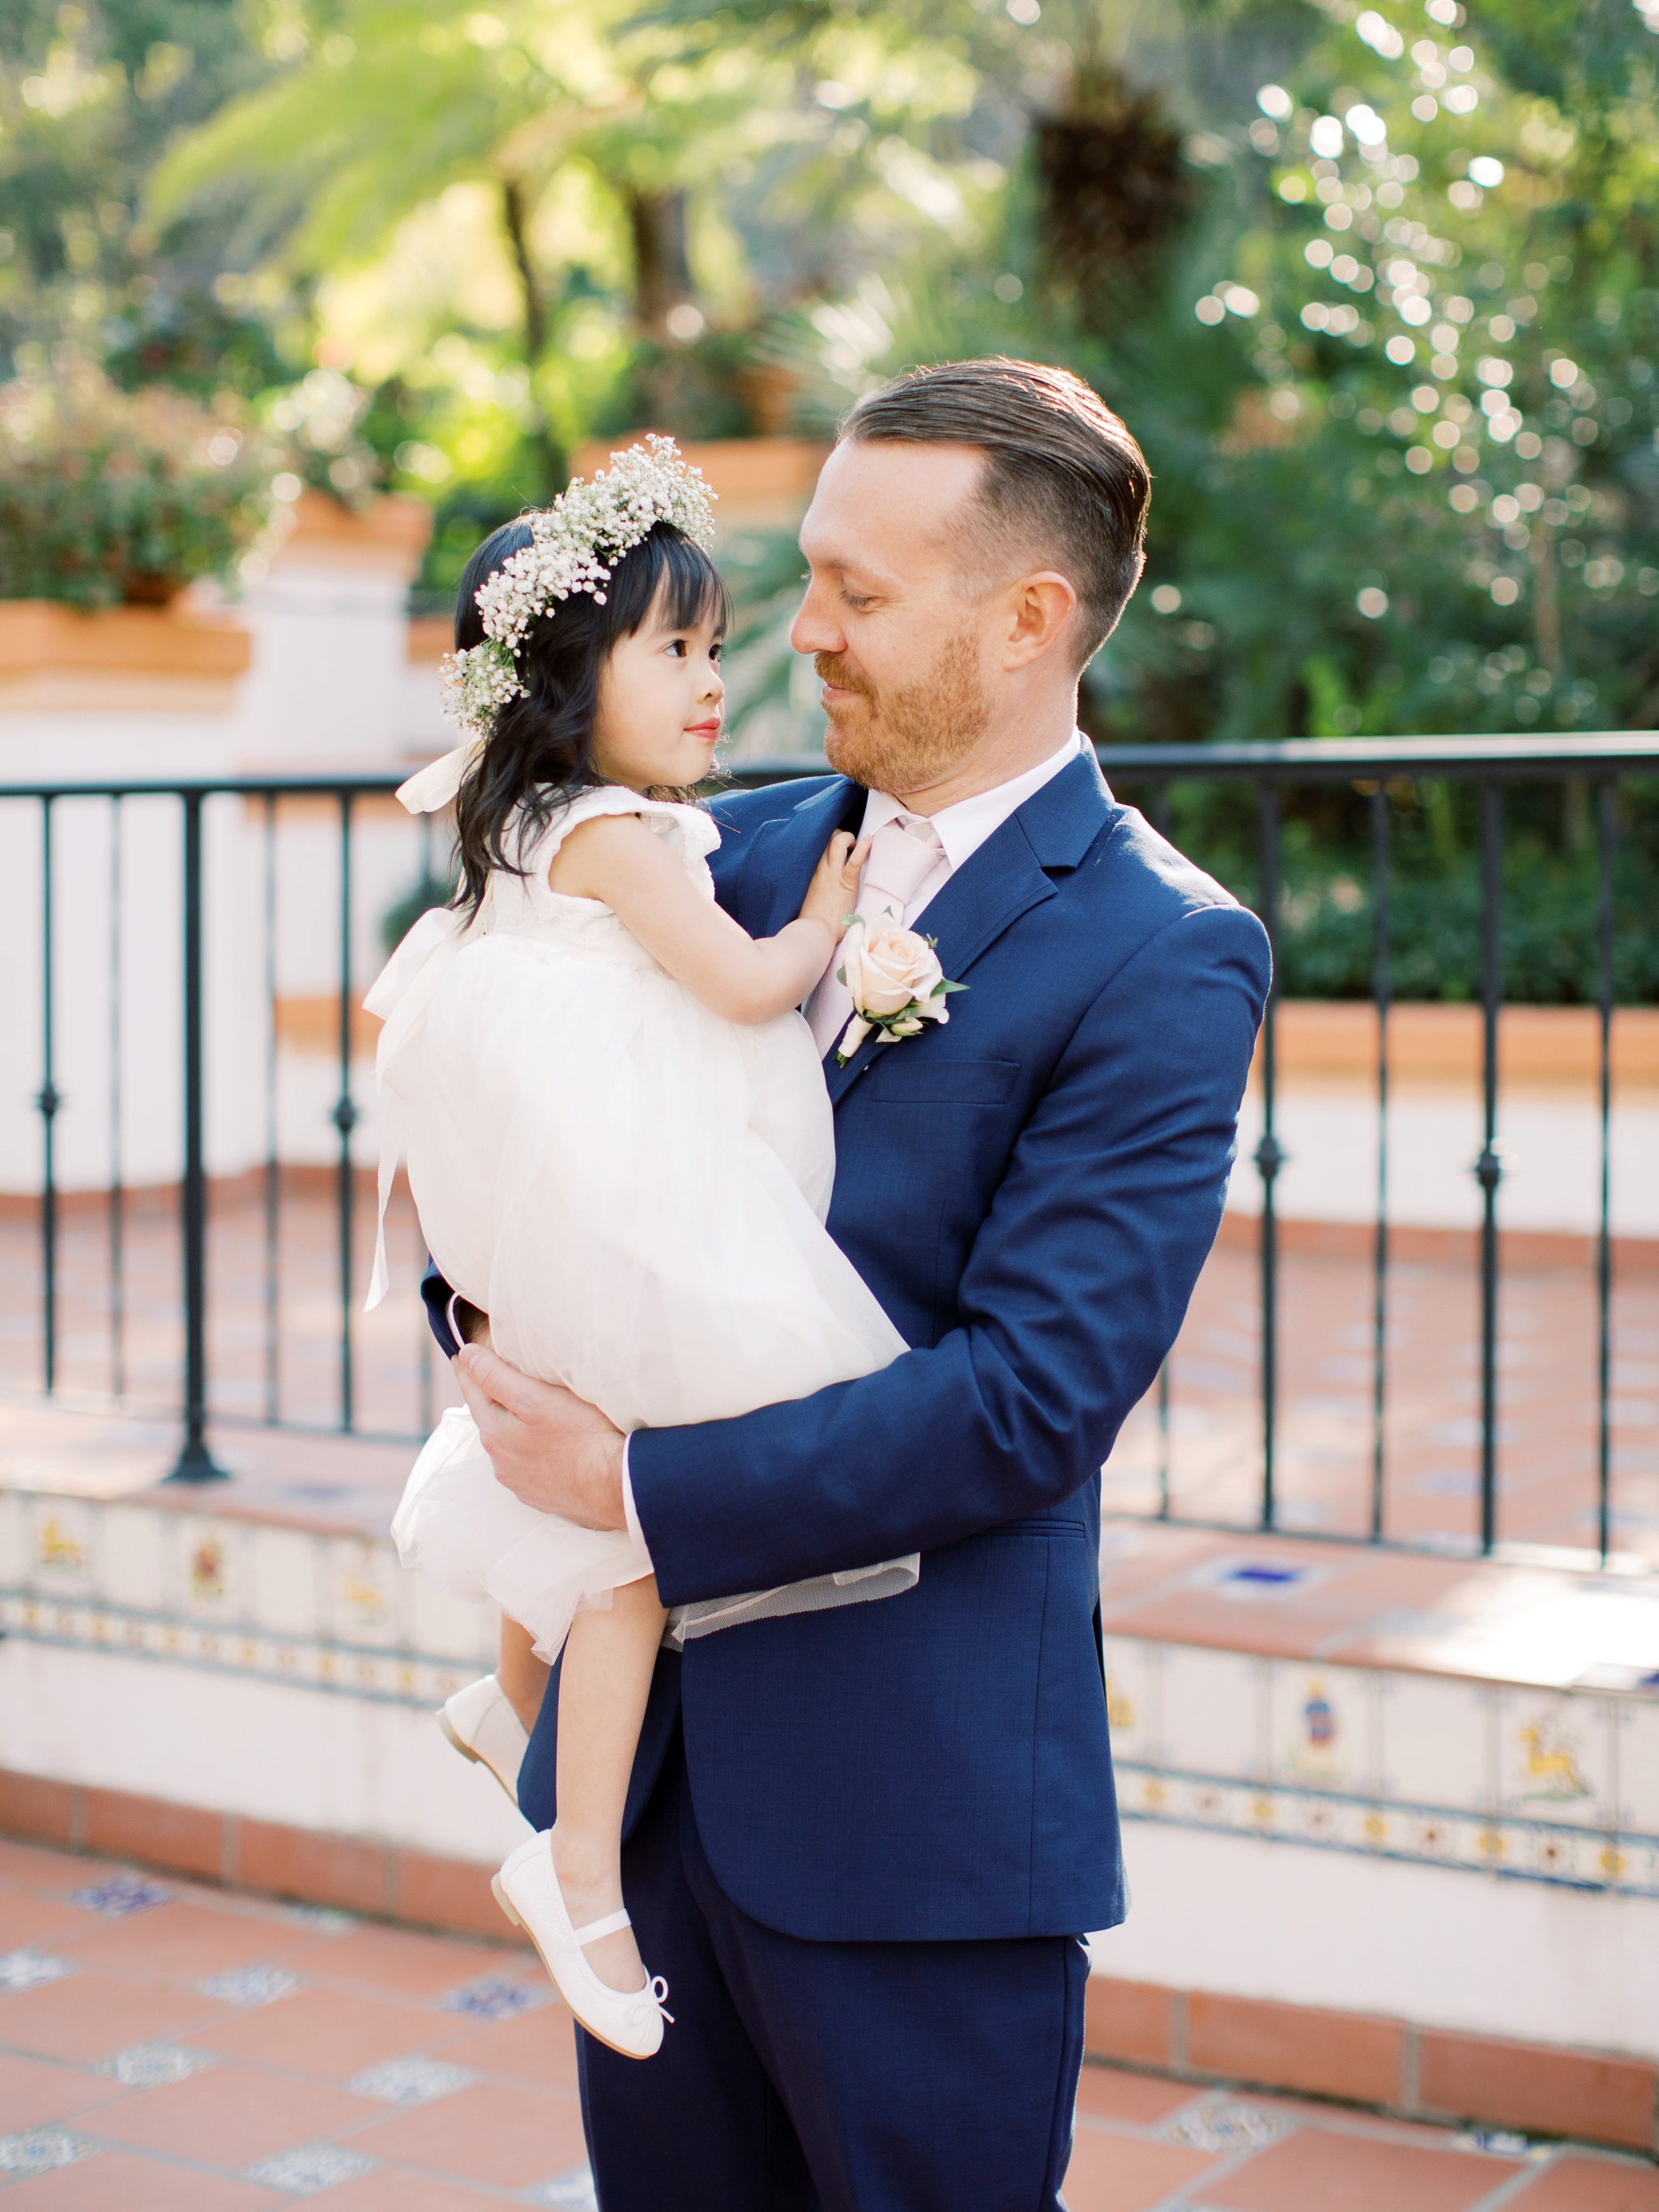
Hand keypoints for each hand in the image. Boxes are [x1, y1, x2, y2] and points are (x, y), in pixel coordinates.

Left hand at [452, 1344, 626, 1530]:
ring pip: (508, 1445)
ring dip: (510, 1428)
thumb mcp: (536, 1398)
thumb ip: (497, 1377)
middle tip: (491, 1376)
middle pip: (490, 1420)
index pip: (473, 1392)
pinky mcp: (541, 1495)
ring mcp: (520, 1482)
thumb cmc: (581, 1437)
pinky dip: (528, 1451)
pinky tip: (544, 1446)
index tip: (461, 1354)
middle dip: (490, 1398)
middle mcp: (501, 1462)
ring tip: (521, 1411)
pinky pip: (526, 1466)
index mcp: (496, 1433)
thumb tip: (466, 1356)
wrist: (616, 1486)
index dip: (468, 1370)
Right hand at [797, 830, 868, 938]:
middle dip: (836, 835)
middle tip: (845, 843)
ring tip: (855, 842)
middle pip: (825, 840)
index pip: (815, 849)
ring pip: (837, 842)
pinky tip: (869, 840)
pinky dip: (863, 847)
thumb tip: (817, 897)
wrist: (816, 932)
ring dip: (847, 838)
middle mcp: (819, 869)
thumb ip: (812, 893)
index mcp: (809, 874)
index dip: (824, 843)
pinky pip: (855, 859)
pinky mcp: (846, 882)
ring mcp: (832, 874)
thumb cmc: (811, 923)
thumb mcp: (807, 902)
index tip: (830, 844)